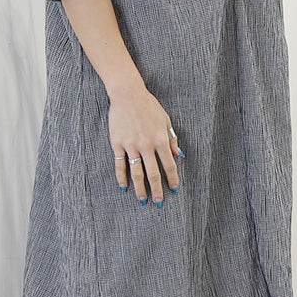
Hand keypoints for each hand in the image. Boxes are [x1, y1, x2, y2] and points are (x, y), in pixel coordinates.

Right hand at [107, 79, 180, 205]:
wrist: (127, 94)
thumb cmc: (149, 106)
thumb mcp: (165, 120)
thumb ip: (172, 139)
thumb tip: (178, 156)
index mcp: (160, 139)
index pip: (169, 165)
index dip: (172, 179)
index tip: (174, 189)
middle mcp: (146, 144)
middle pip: (153, 173)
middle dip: (157, 190)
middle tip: (158, 203)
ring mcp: (131, 145)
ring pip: (136, 172)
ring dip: (140, 188)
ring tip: (143, 200)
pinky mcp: (117, 143)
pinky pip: (120, 164)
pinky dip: (121, 177)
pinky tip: (124, 187)